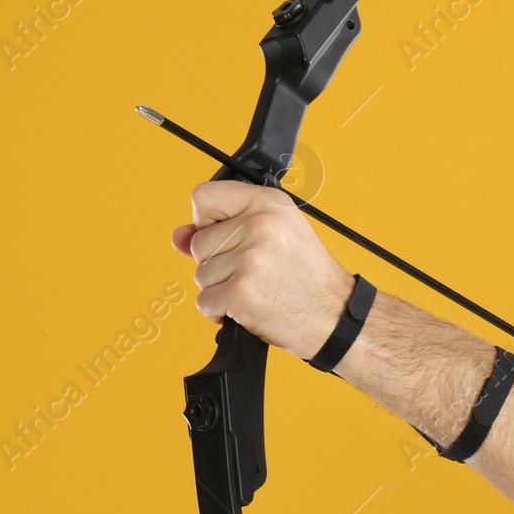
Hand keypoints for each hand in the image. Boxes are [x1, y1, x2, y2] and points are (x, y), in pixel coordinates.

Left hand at [171, 179, 354, 360]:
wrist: (335, 317)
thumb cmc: (308, 279)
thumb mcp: (277, 236)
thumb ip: (224, 229)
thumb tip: (177, 237)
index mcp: (269, 203)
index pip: (203, 197)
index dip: (205, 221)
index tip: (225, 238)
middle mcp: (259, 225)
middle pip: (198, 243)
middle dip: (217, 264)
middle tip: (255, 272)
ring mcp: (250, 259)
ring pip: (200, 275)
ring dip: (221, 290)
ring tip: (257, 290)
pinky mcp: (241, 292)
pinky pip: (204, 302)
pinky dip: (221, 313)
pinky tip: (249, 308)